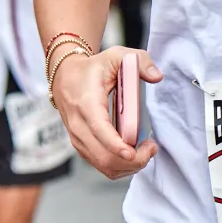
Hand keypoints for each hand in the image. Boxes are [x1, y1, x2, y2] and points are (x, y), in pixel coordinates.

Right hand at [54, 45, 161, 179]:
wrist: (65, 78)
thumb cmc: (92, 69)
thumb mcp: (115, 55)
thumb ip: (139, 60)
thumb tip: (157, 76)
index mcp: (87, 103)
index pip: (99, 129)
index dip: (115, 145)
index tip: (131, 153)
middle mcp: (78, 125)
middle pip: (103, 155)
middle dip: (132, 159)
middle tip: (151, 148)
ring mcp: (78, 139)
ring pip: (103, 165)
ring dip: (128, 165)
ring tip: (146, 151)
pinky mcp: (82, 146)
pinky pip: (101, 165)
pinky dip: (120, 166)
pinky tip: (134, 155)